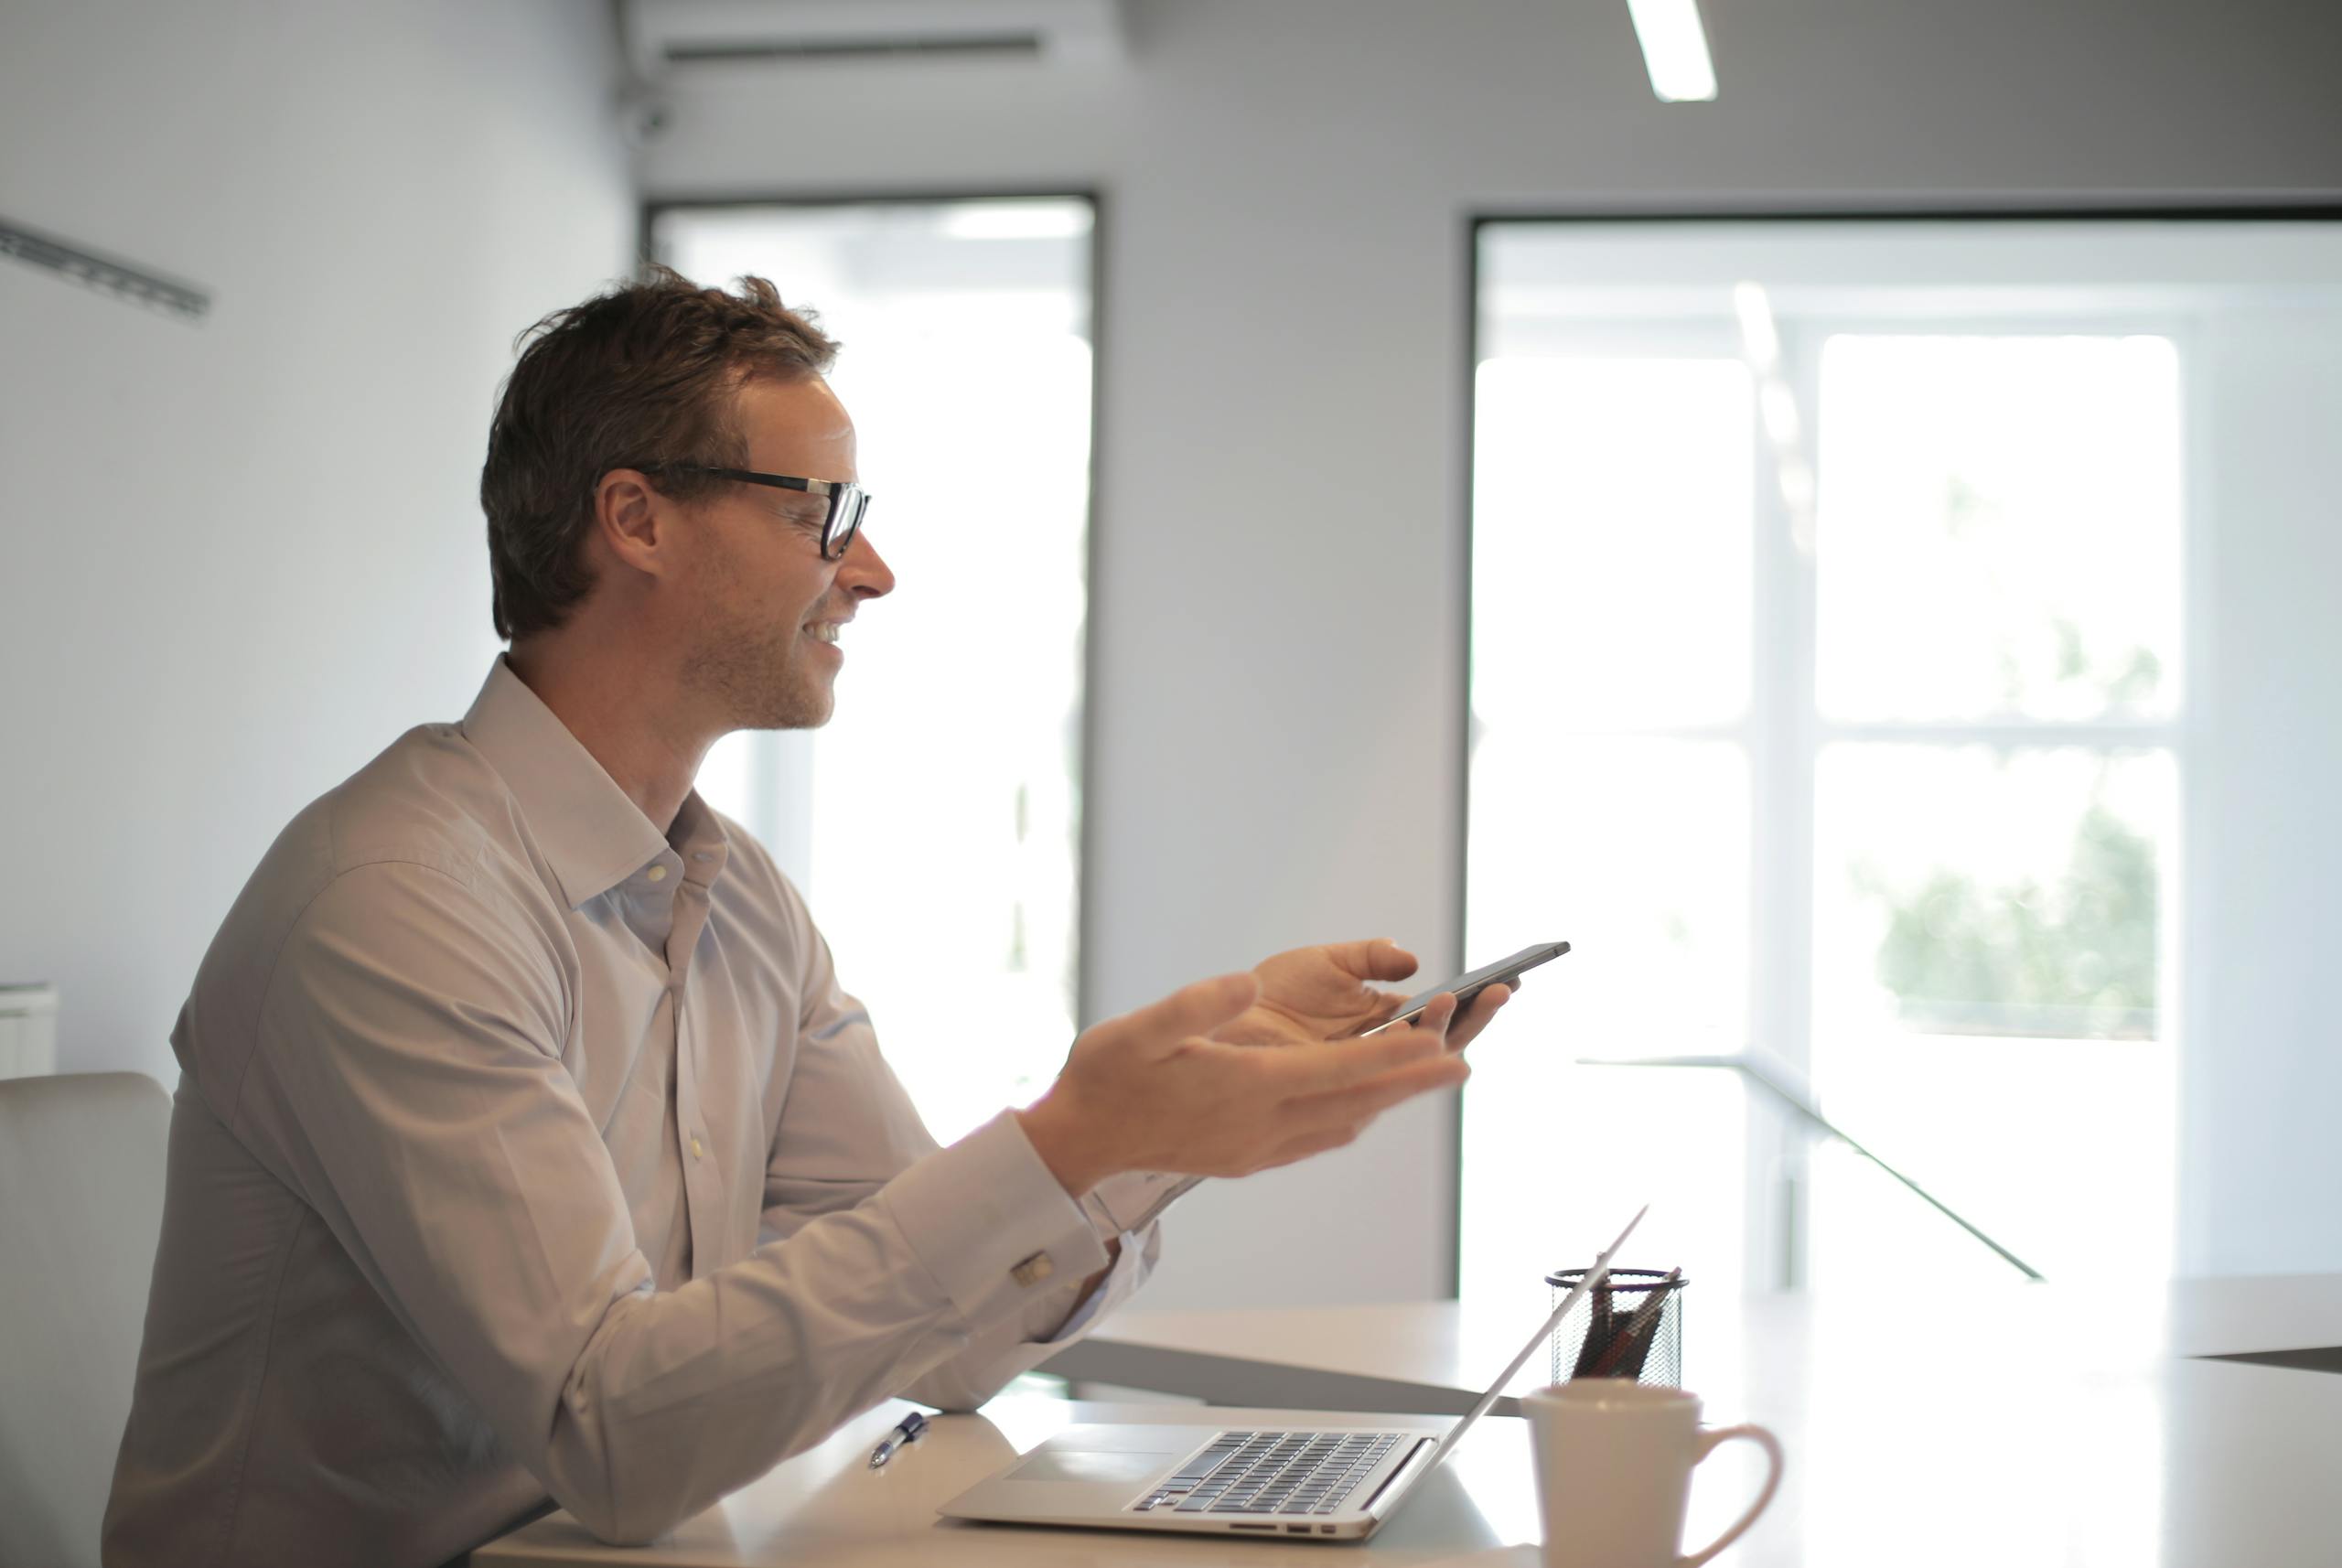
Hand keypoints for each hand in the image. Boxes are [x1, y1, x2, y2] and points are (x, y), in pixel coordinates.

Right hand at [1016, 972, 1470, 1196]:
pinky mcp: (1247, 1158)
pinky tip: (1361, 1108)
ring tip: (1425, 1078)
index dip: (1393, 1057)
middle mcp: (1260, 1124)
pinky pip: (1316, 1140)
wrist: (1081, 1141)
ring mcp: (1256, 1147)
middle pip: (1355, 1102)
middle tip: (1464, 1062)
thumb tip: (1245, 983)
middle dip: (1411, 1082)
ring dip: (1386, 1100)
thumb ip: (1194, 1005)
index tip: (1441, 1043)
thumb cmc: (1107, 1076)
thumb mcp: (1139, 1027)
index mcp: (1244, 1087)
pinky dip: (1351, 1119)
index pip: (1337, 1071)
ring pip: (1341, 1124)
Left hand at [1215, 938, 1514, 1053]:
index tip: (1506, 979)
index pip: (1442, 1015)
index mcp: (1385, 1019)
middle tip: (1500, 993)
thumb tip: (1414, 961)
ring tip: (1454, 1005)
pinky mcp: (1346, 1092)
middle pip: (1443, 1042)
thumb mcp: (1329, 961)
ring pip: (1422, 1063)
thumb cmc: (1274, 993)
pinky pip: (1388, 1080)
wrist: (1228, 1020)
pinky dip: (1406, 1058)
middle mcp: (1383, 1050)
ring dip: (1443, 1033)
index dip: (1474, 1000)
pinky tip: (1419, 1034)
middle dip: (1474, 1018)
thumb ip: (1372, 958)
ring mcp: (1367, 1074)